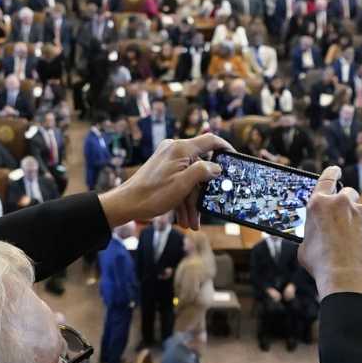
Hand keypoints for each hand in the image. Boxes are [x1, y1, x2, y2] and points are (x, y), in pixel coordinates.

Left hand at [100, 132, 230, 227]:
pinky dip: (182, 198)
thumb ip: (203, 171)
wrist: (126, 203)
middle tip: (208, 208)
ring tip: (191, 221)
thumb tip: (217, 167)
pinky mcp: (163, 168)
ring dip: (192, 201)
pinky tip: (182, 217)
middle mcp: (175, 150)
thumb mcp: (183, 185)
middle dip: (203, 191)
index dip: (225, 148)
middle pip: (200, 167)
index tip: (235, 159)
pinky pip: (179, 181)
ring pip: (189, 179)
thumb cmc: (152, 195)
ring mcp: (168, 159)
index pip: (210, 141)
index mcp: (181, 149)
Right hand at [298, 166, 361, 299]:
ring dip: (354, 221)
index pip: (327, 178)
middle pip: (347, 193)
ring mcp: (361, 213)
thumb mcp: (305, 246)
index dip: (332, 172)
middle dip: (344, 202)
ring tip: (348, 243)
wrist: (347, 278)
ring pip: (358, 211)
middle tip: (340, 218)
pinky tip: (358, 249)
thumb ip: (313, 232)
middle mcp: (341, 203)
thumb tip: (318, 234)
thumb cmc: (321, 264)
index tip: (336, 170)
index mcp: (319, 204)